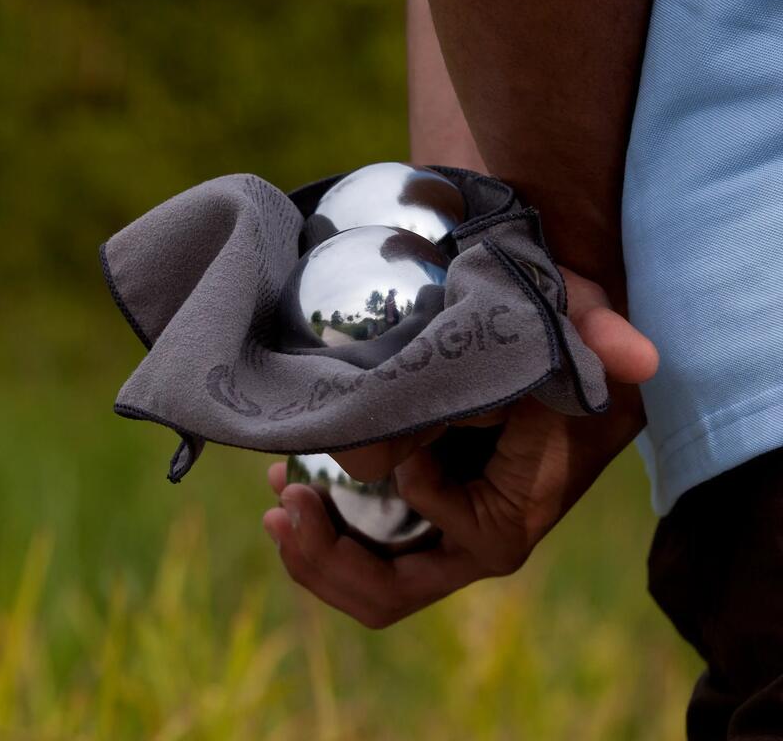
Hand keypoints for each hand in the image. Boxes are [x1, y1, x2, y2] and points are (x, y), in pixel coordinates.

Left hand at [262, 267, 657, 627]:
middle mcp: (475, 539)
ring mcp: (439, 530)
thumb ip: (605, 339)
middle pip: (390, 592)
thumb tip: (641, 359)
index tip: (404, 437)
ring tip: (278, 497)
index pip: (454, 538)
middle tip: (283, 504)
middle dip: (328, 561)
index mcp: (516, 514)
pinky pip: (364, 545)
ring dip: (313, 549)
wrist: (547, 354)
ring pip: (368, 579)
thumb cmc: (563, 345)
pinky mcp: (416, 513)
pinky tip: (292, 480)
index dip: (420, 490)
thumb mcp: (581, 328)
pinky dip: (323, 524)